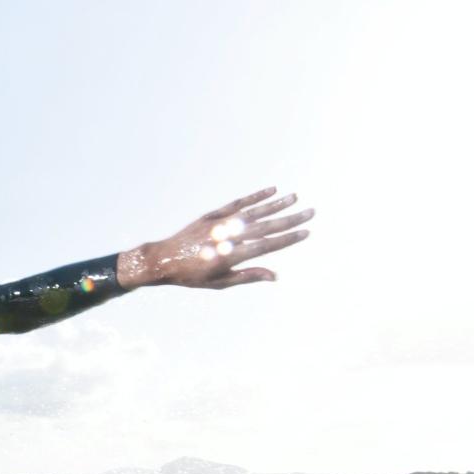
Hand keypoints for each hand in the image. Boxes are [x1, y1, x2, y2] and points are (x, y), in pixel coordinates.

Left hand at [117, 187, 312, 289]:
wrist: (163, 259)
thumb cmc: (193, 276)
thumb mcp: (220, 283)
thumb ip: (248, 276)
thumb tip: (275, 275)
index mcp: (231, 256)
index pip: (266, 246)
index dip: (287, 239)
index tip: (306, 232)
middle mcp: (227, 237)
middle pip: (265, 227)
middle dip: (289, 220)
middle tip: (310, 212)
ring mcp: (220, 224)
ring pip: (253, 212)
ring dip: (276, 204)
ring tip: (295, 197)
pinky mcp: (212, 215)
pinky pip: (237, 204)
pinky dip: (254, 197)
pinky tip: (271, 190)